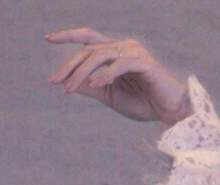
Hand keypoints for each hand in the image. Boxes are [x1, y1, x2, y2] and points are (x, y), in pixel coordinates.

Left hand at [46, 27, 190, 124]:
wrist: (170, 112)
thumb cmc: (144, 103)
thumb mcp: (111, 96)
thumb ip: (91, 88)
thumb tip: (68, 83)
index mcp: (116, 52)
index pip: (88, 39)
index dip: (68, 36)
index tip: (48, 38)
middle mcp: (124, 47)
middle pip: (90, 48)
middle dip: (70, 64)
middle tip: (55, 81)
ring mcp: (135, 53)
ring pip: (101, 56)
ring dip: (83, 72)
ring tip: (70, 88)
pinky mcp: (145, 63)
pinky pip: (120, 65)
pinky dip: (106, 75)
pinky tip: (96, 85)